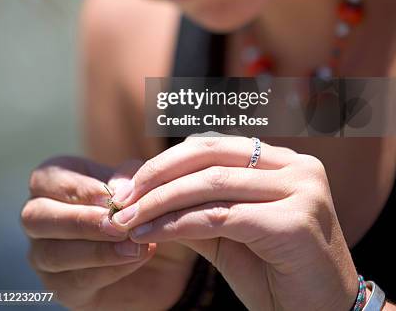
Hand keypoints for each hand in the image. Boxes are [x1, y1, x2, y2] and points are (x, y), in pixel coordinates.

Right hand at [21, 155, 196, 310]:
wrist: (163, 249)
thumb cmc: (138, 204)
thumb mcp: (137, 182)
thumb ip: (127, 178)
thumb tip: (118, 189)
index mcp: (52, 182)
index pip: (45, 179)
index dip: (76, 188)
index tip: (110, 196)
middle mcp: (39, 218)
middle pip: (35, 217)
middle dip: (79, 220)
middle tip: (116, 224)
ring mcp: (44, 255)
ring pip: (53, 254)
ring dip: (96, 250)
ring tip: (133, 244)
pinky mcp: (62, 287)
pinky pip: (76, 281)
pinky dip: (110, 269)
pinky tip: (137, 256)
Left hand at [109, 136, 359, 310]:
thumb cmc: (278, 277)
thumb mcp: (232, 233)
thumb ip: (198, 206)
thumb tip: (144, 190)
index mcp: (286, 161)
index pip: (215, 145)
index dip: (168, 159)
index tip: (130, 182)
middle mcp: (298, 166)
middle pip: (211, 154)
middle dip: (159, 173)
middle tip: (122, 196)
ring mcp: (301, 190)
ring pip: (212, 183)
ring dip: (161, 201)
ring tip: (127, 219)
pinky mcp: (295, 221)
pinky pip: (221, 216)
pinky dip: (178, 223)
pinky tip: (150, 233)